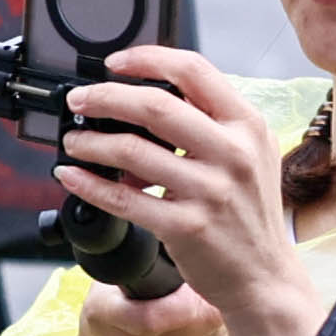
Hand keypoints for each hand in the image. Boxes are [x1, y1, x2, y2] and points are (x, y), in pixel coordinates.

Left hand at [53, 43, 326, 335]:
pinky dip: (88, 184)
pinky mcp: (186, 226)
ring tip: (73, 141)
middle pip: (156, 106)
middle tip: (78, 100)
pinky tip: (71, 176)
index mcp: (247, 126)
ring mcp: (211, 191)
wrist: (264, 276)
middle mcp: (233, 154)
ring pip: (132, 152)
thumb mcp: (248, 155)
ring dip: (91, 142)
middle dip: (106, 97)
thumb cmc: (247, 212)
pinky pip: (123, 199)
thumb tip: (144, 95)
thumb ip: (208, 123)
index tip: (114, 62)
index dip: (148, 59)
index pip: (195, 71)